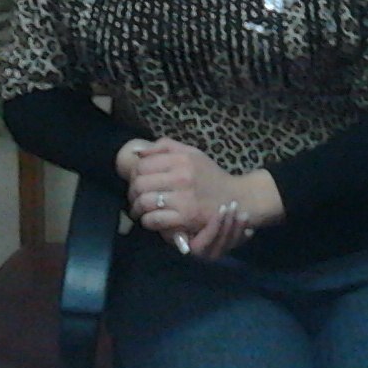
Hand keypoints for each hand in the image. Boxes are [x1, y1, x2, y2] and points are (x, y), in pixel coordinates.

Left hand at [124, 138, 277, 256]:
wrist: (236, 198)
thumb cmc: (210, 176)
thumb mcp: (192, 153)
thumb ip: (165, 147)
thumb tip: (137, 153)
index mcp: (182, 159)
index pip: (142, 165)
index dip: (133, 174)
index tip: (135, 182)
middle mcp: (181, 176)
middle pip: (140, 184)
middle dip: (131, 193)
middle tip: (134, 199)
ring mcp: (183, 198)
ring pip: (144, 202)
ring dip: (136, 209)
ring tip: (138, 211)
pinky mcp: (186, 217)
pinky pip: (155, 219)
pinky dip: (147, 221)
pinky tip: (150, 220)